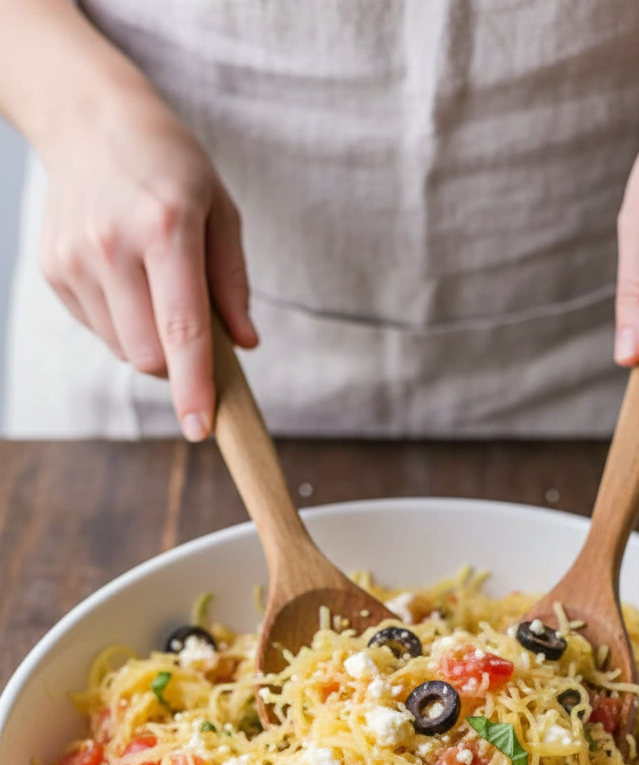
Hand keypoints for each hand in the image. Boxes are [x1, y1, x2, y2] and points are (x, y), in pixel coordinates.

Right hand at [39, 84, 256, 438]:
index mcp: (166, 229)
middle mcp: (113, 245)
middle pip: (149, 355)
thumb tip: (243, 345)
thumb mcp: (220, 211)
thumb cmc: (170, 166)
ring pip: (123, 349)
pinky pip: (99, 329)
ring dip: (150, 343)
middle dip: (177, 363)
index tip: (202, 428)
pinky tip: (125, 277)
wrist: (91, 121)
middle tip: (192, 329)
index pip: (183, 331)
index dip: (195, 387)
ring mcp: (76, 259)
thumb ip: (232, 283)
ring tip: (156, 288)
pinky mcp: (53, 269)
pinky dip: (122, 322)